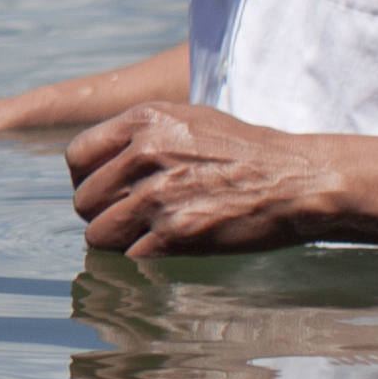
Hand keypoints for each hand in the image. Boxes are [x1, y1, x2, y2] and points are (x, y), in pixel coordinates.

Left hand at [66, 101, 347, 256]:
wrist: (300, 180)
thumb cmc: (248, 152)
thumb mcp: (191, 120)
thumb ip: (143, 135)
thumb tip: (101, 162)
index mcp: (145, 120)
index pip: (77, 156)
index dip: (86, 179)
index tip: (103, 192)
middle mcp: (145, 153)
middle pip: (84, 200)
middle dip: (101, 215)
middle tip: (128, 220)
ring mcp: (159, 195)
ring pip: (99, 233)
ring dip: (118, 241)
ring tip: (146, 235)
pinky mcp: (177, 233)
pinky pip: (130, 255)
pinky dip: (144, 257)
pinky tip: (168, 247)